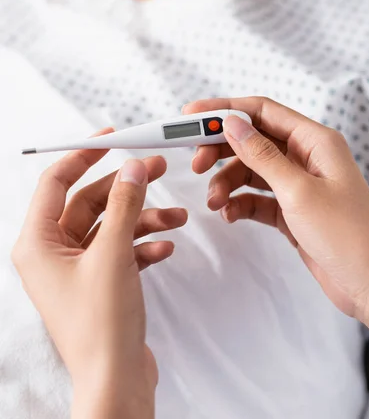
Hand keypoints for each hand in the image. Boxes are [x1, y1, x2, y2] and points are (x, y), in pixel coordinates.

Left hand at [12, 129, 187, 418]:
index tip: (111, 138)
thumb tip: (132, 167)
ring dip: (144, 218)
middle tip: (158, 167)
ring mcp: (77, 269)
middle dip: (127, 187)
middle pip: (91, 201)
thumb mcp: (113, 254)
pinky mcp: (100, 282)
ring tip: (179, 218)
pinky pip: (121, 249)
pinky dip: (143, 244)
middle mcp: (53, 253)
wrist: (117, 382)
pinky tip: (166, 246)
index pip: (56, 182)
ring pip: (111, 225)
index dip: (83, 155)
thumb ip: (124, 204)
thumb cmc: (101, 326)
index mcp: (38, 243)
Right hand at [183, 98, 368, 350]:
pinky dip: (239, 203)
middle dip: (221, 150)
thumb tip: (232, 123)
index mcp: (315, 141)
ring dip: (227, 183)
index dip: (225, 109)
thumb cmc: (348, 236)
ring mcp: (298, 184)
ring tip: (214, 201)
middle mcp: (305, 157)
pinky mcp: (291, 209)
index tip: (193, 116)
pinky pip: (256, 198)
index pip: (262, 112)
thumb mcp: (297, 191)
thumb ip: (261, 155)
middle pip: (252, 140)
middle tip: (196, 163)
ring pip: (250, 171)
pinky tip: (230, 214)